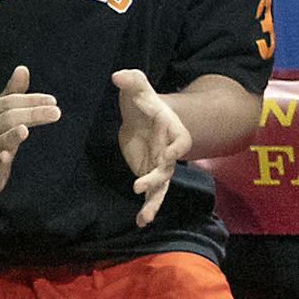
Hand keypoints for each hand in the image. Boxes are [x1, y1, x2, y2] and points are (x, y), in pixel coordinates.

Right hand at [0, 64, 60, 194]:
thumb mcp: (1, 113)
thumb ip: (13, 92)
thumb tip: (23, 68)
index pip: (11, 102)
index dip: (32, 100)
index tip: (53, 101)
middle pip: (9, 118)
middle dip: (33, 114)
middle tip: (56, 112)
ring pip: (0, 140)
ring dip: (12, 135)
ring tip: (25, 129)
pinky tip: (6, 157)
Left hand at [113, 69, 190, 226]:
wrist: (140, 115)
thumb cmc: (142, 99)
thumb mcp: (137, 85)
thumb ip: (131, 79)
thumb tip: (118, 76)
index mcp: (172, 129)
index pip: (180, 141)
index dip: (176, 149)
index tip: (167, 156)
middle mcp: (169, 151)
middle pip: (168, 169)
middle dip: (156, 178)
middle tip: (139, 185)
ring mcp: (160, 166)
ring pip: (161, 187)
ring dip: (153, 202)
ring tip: (144, 217)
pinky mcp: (149, 174)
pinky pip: (150, 194)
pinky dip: (147, 208)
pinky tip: (140, 222)